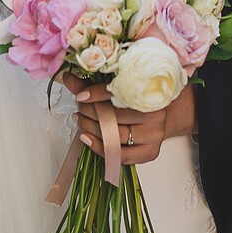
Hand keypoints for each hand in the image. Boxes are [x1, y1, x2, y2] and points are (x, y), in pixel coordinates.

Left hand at [60, 75, 195, 166]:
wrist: (164, 115)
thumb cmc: (140, 99)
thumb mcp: (120, 86)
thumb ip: (93, 83)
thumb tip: (67, 77)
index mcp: (150, 91)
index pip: (120, 93)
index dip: (97, 94)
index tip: (81, 96)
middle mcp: (155, 114)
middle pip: (115, 116)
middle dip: (91, 112)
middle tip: (80, 108)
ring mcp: (154, 135)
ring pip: (116, 136)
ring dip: (92, 129)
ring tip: (81, 121)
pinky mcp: (150, 152)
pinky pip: (121, 155)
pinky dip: (100, 148)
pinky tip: (88, 139)